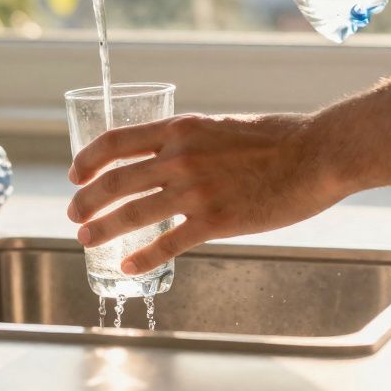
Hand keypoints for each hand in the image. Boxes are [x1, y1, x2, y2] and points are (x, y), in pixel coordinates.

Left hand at [66, 112, 349, 274]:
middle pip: (115, 181)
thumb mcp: (222, 126)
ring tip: (85, 239)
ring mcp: (195, 190)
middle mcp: (180, 157)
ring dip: (103, 228)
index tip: (76, 174)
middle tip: (74, 213)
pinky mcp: (215, 220)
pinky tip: (129, 264)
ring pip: (132, 213)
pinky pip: (167, 242)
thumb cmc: (278, 139)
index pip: (117, 142)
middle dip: (87, 200)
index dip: (89, 160)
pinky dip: (142, 256)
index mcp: (181, 129)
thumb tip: (170, 153)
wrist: (316, 155)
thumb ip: (191, 140)